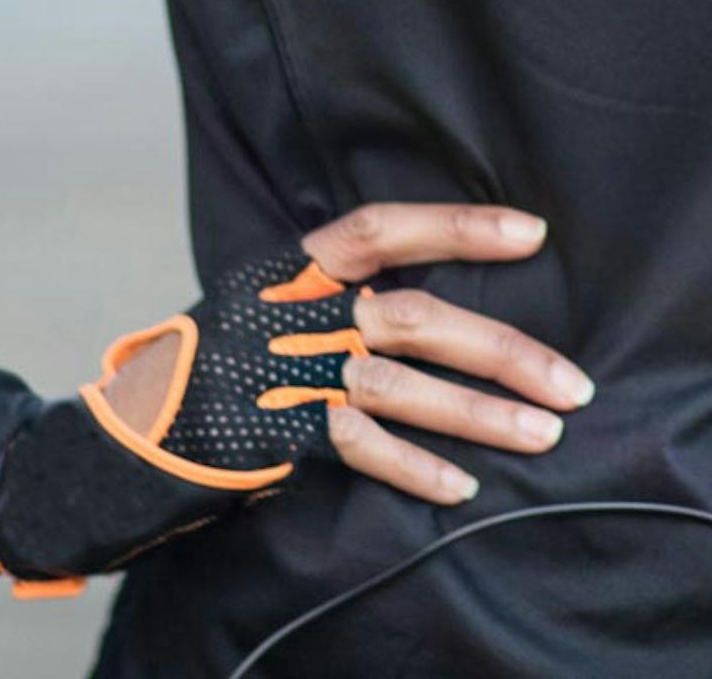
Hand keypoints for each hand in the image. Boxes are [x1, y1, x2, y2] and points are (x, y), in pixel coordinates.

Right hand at [196, 201, 595, 505]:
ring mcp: (293, 373)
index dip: (459, 226)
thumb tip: (438, 301)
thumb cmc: (224, 355)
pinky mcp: (284, 431)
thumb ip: (340, 292)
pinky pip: (364, 449)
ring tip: (546, 433)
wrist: (139, 423)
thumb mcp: (275, 301)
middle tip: (573, 383)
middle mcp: (303, 314)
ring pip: (403, 388)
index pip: (385, 228)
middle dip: (503, 352)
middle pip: (418, 319)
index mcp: (301, 268)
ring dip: (481, 415)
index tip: (532, 233)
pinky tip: (462, 486)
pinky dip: (416, 468)